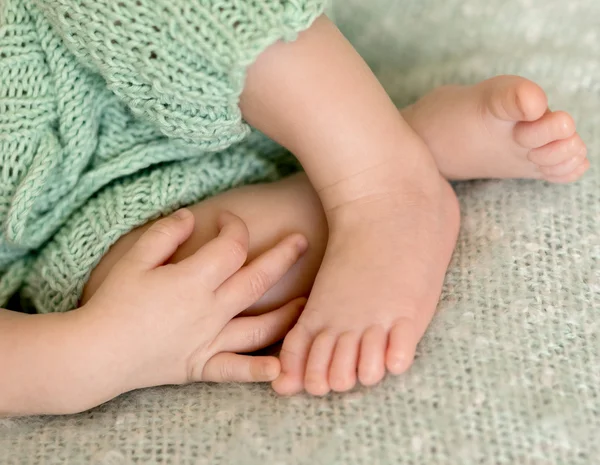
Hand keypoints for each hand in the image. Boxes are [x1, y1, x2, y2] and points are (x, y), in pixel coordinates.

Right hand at [83, 208, 307, 400]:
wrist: (97, 352)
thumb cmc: (114, 302)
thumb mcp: (134, 260)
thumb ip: (165, 234)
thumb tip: (190, 215)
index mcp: (194, 280)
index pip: (231, 247)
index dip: (236, 227)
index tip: (230, 220)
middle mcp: (210, 310)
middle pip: (257, 280)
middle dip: (283, 257)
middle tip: (302, 242)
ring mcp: (210, 340)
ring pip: (259, 327)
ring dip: (287, 313)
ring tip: (307, 302)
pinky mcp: (202, 365)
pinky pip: (234, 370)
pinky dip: (258, 371)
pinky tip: (279, 370)